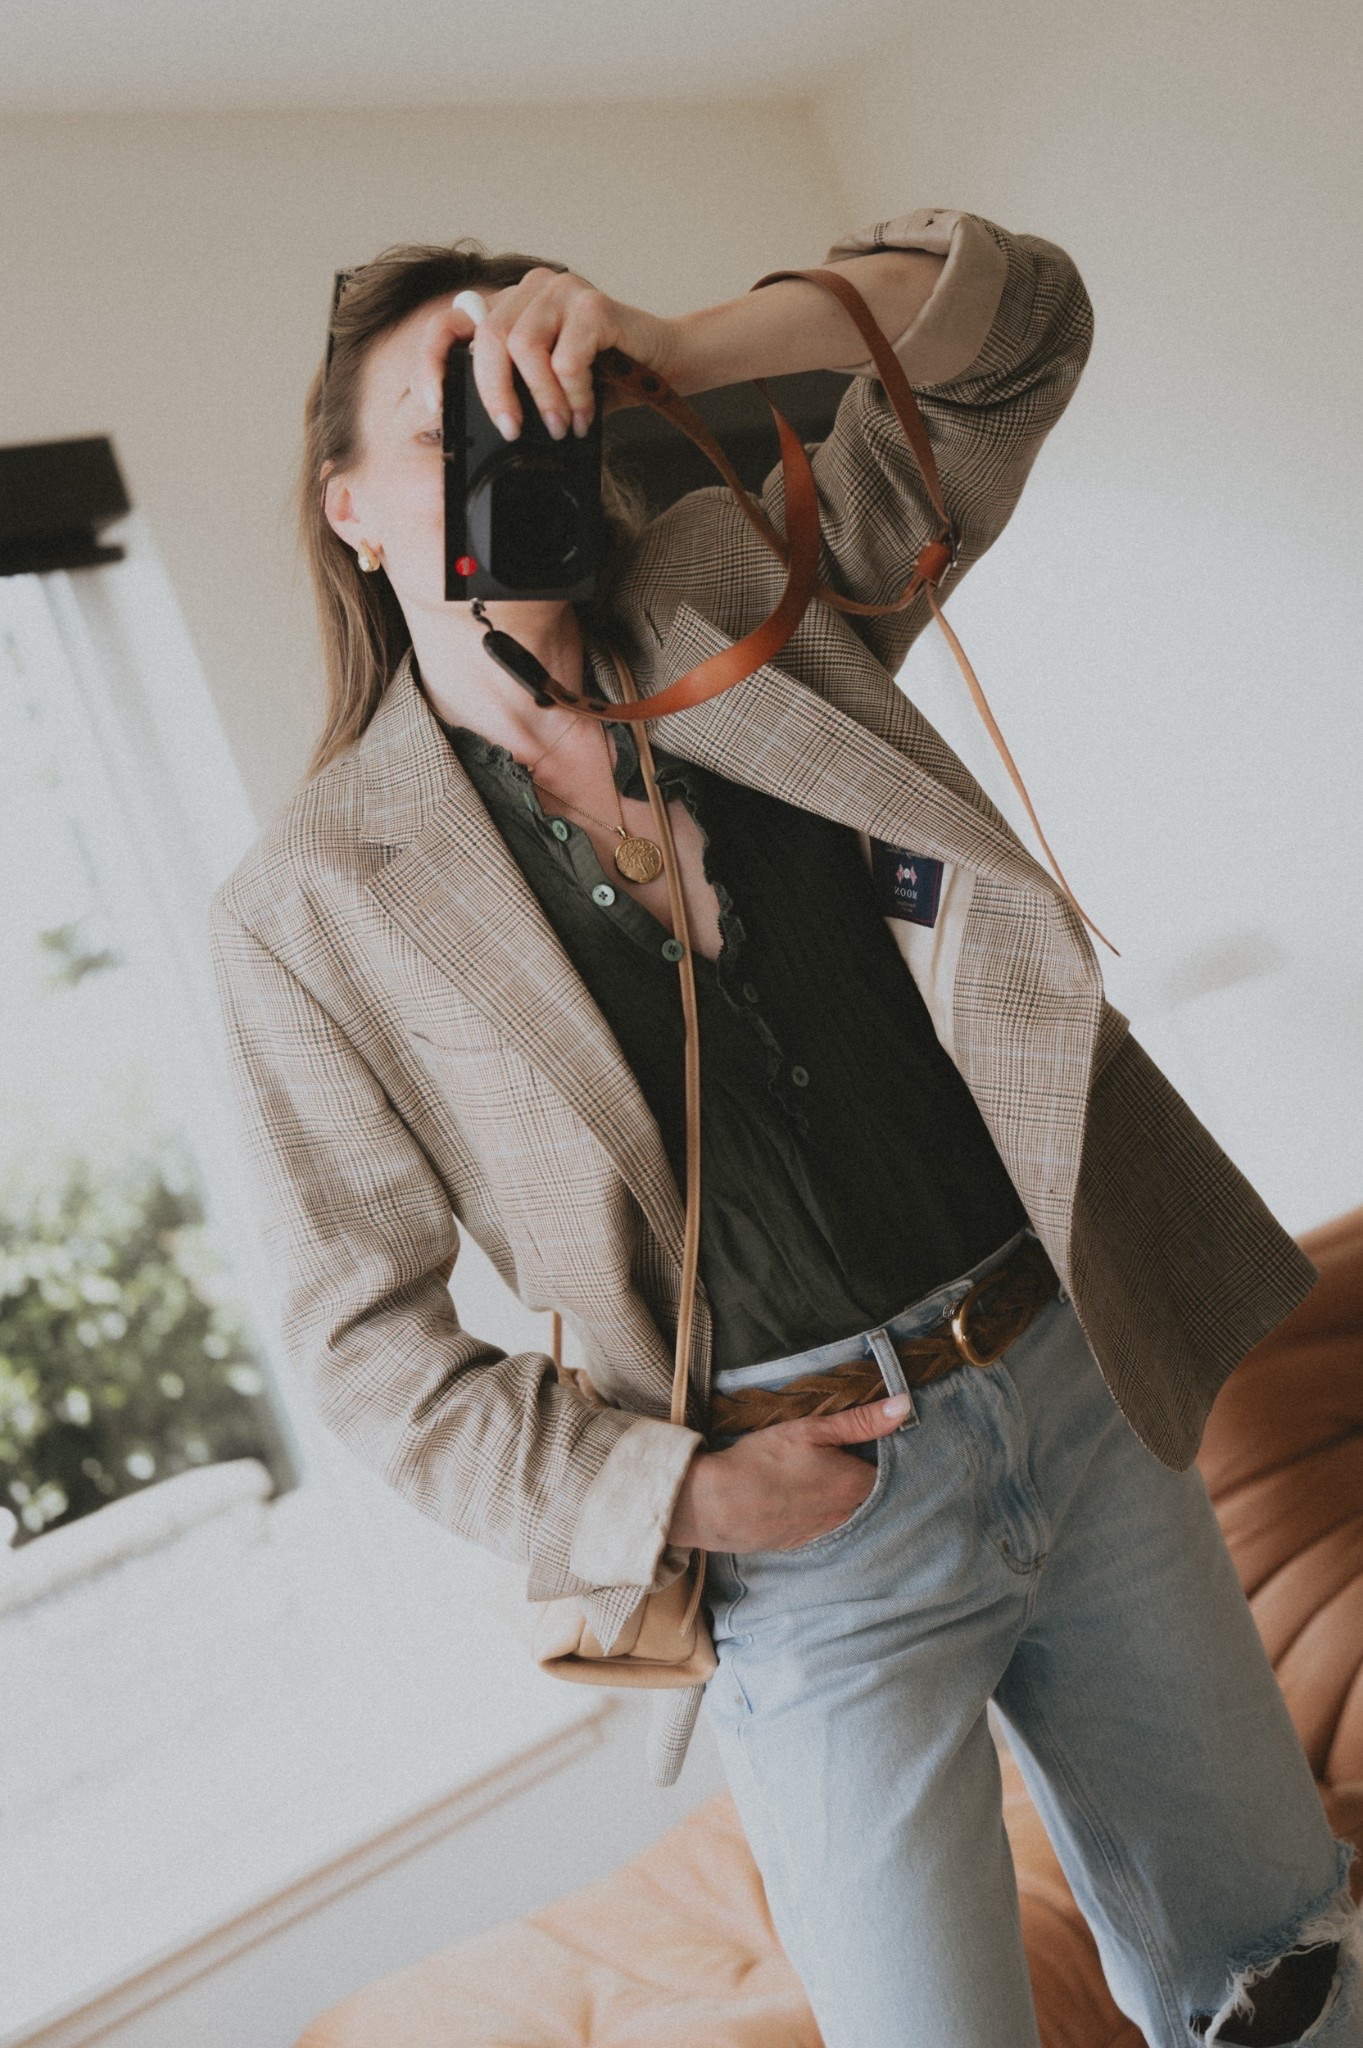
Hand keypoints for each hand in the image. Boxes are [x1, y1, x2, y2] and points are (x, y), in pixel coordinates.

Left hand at [413, 270, 680, 443]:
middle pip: (489, 338)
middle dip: (496, 394)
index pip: (452, 321)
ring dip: (541, 398)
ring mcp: (561, 290)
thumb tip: (488, 428)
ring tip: (561, 427)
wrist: (666, 361)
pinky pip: (566, 357)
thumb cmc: (608, 377)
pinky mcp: (593, 303)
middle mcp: (531, 289)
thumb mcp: (550, 387)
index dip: (433, 359)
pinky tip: (586, 412)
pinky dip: (574, 394)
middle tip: (513, 431)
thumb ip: (518, 390)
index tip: (434, 402)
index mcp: (512, 306)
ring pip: (524, 345)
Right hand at [667, 1395, 911, 1552]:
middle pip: (871, 1492)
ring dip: (841, 1494)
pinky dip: (819, 1509)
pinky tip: (800, 1494)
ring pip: (848, 1510)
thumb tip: (904, 1406)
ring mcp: (825, 1532)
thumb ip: (860, 1421)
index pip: (893, 1471)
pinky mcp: (802, 1542)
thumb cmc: (765, 1461)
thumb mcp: (812, 1429)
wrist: (717, 1505)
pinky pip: (824, 1524)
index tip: (875, 1438)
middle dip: (863, 1473)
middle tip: (844, 1451)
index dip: (886, 1452)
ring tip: (818, 1472)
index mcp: (857, 1485)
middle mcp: (849, 1515)